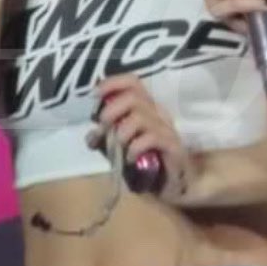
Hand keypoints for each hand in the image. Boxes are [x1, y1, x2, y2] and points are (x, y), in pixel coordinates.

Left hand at [87, 75, 190, 201]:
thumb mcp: (119, 148)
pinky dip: (135, 148)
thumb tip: (91, 134)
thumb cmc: (147, 160)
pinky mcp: (172, 146)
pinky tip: (130, 159)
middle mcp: (157, 112)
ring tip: (118, 148)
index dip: (113, 83)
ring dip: (121, 133)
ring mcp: (166, 128)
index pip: (133, 82)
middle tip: (102, 129)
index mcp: (145, 107)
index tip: (95, 96)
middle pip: (133, 98)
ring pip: (140, 117)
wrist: (174, 183)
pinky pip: (151, 138)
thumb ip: (105, 139)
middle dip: (111, 112)